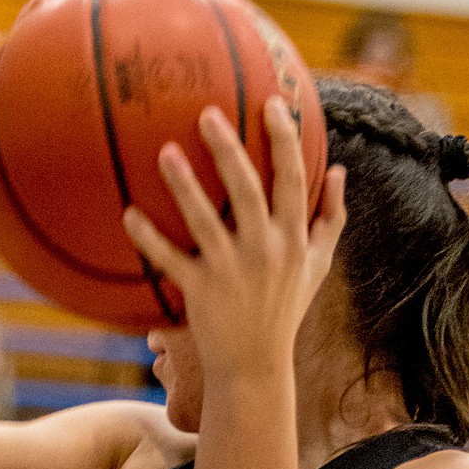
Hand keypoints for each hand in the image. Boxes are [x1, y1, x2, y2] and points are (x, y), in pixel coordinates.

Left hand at [123, 97, 345, 382]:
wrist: (255, 366)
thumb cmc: (284, 309)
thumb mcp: (317, 265)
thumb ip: (331, 217)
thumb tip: (340, 169)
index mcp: (293, 238)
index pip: (293, 179)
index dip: (284, 139)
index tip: (273, 102)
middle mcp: (265, 250)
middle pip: (247, 190)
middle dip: (229, 149)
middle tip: (207, 113)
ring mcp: (231, 271)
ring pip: (205, 221)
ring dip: (185, 185)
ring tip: (165, 150)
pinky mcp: (200, 292)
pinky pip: (171, 260)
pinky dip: (149, 239)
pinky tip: (128, 214)